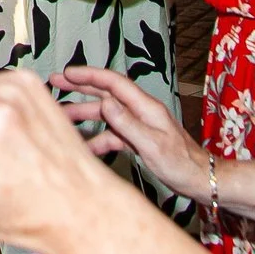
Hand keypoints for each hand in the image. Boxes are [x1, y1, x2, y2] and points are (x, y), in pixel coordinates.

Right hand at [51, 66, 208, 197]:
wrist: (199, 179)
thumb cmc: (181, 163)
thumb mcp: (153, 145)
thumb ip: (128, 124)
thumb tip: (105, 102)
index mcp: (145, 106)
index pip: (113, 83)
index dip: (89, 75)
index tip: (67, 73)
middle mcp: (140, 111)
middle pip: (106, 92)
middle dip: (80, 86)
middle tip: (55, 81)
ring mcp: (138, 125)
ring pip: (105, 114)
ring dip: (83, 114)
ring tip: (59, 115)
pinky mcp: (137, 139)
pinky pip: (111, 134)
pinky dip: (96, 138)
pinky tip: (82, 147)